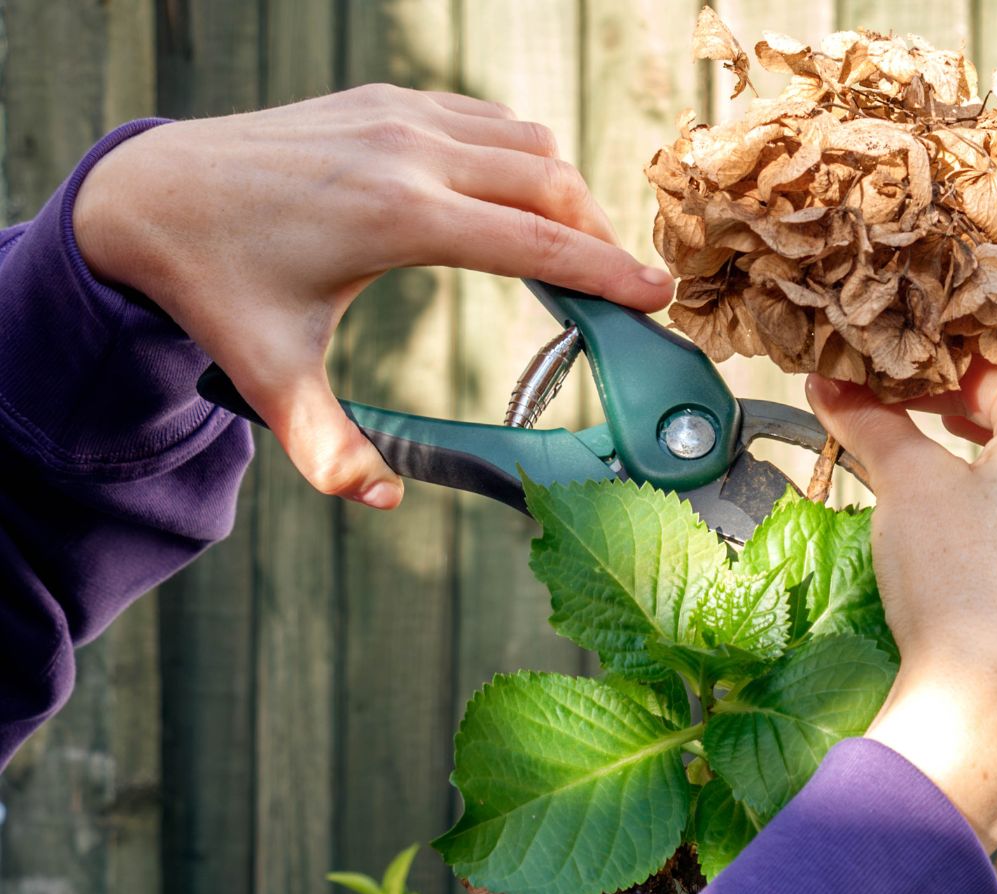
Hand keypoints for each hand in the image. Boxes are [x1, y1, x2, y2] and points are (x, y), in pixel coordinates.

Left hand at [72, 84, 673, 507]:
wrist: (148, 194)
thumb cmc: (214, 285)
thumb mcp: (270, 376)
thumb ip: (329, 447)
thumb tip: (381, 499)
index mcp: (399, 216)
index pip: (537, 243)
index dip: (609, 272)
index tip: (657, 296)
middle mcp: (410, 152)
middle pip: (552, 185)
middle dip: (600, 237)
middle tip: (621, 291)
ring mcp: (400, 116)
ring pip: (529, 144)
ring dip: (565, 196)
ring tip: (576, 253)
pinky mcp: (388, 100)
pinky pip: (489, 121)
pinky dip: (522, 161)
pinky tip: (519, 205)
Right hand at [806, 361, 996, 849]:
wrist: (990, 695)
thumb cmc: (956, 577)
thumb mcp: (907, 484)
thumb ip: (870, 423)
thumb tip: (826, 382)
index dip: (938, 367)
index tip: (892, 371)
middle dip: (996, 386)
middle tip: (938, 390)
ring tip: (952, 434)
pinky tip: (979, 502)